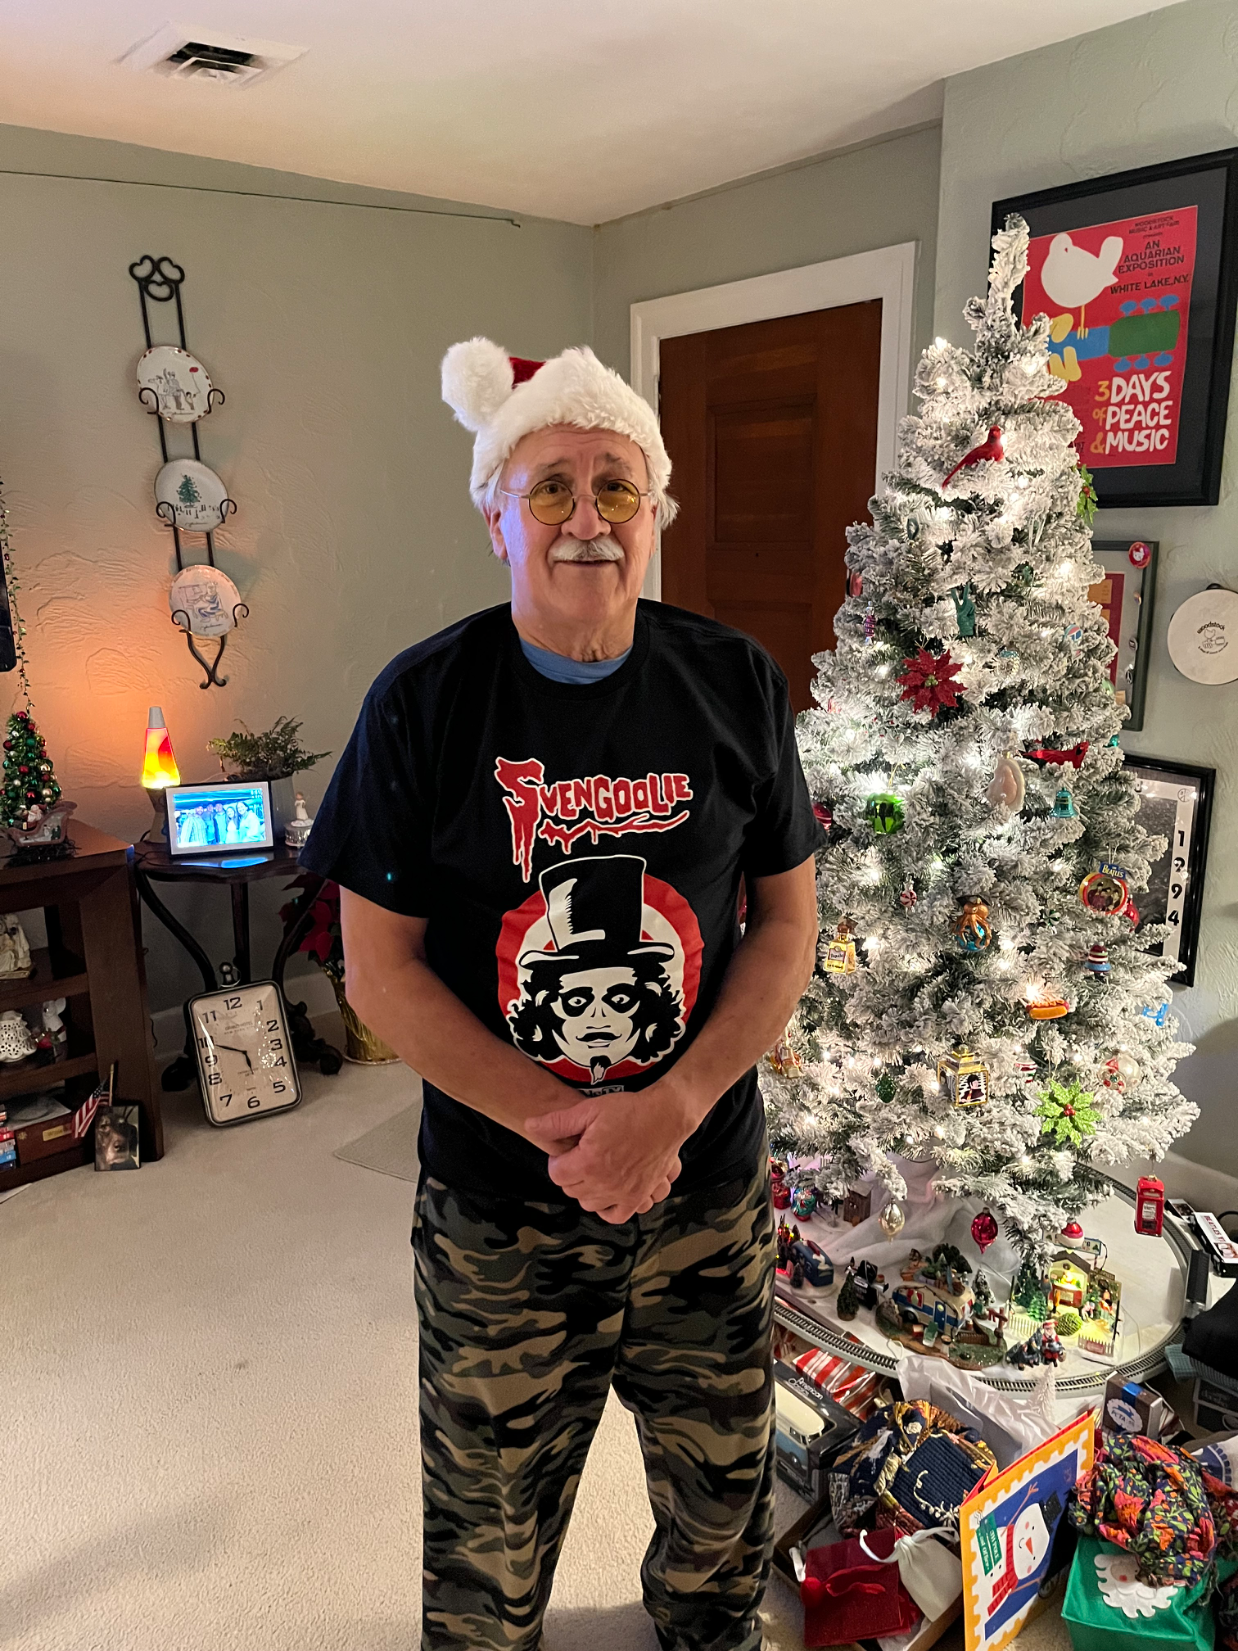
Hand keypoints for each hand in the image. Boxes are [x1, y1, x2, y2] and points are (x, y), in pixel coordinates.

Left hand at [524, 1079, 700, 1222]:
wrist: (665, 1117)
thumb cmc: (628, 1111)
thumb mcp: (589, 1109)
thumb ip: (557, 1122)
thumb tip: (529, 1126)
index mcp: (588, 1162)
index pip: (557, 1174)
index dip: (558, 1161)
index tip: (568, 1150)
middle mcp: (604, 1183)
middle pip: (571, 1190)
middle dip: (571, 1174)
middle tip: (581, 1156)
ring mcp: (622, 1193)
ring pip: (589, 1203)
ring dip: (586, 1190)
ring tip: (593, 1170)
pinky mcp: (638, 1196)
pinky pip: (615, 1215)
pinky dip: (607, 1207)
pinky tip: (606, 1192)